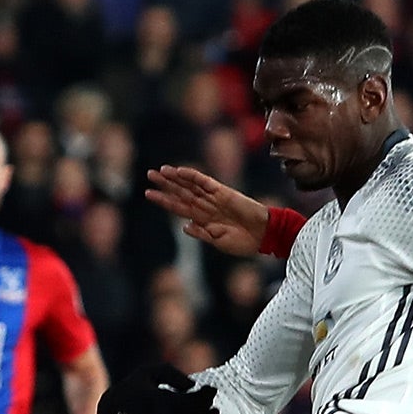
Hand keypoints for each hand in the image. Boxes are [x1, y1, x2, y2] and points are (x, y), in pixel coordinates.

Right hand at [99, 363, 218, 413]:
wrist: (112, 413)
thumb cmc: (135, 387)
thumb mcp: (149, 371)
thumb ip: (171, 374)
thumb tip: (191, 385)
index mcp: (149, 398)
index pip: (180, 399)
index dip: (198, 396)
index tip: (212, 389)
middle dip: (201, 409)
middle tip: (213, 401)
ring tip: (213, 412)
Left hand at [144, 165, 268, 256]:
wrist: (264, 235)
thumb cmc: (244, 242)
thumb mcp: (218, 242)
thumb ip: (201, 233)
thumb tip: (184, 225)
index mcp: (203, 219)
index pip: (179, 207)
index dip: (164, 200)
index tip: (149, 194)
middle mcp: (206, 206)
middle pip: (181, 192)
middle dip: (165, 184)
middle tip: (149, 174)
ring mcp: (214, 198)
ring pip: (190, 185)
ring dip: (175, 178)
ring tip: (160, 171)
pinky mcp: (223, 192)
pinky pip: (205, 182)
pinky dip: (193, 176)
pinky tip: (180, 171)